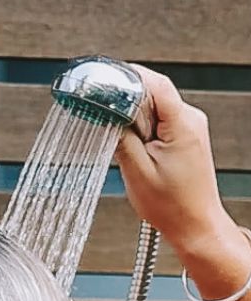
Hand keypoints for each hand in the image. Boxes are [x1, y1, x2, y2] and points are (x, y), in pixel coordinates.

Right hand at [116, 65, 239, 259]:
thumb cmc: (172, 205)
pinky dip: (142, 129)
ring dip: (134, 120)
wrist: (194, 223)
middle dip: (127, 103)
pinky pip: (159, 121)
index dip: (130, 76)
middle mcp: (190, 120)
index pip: (156, 84)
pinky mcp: (185, 137)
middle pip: (153, 93)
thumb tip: (109, 115)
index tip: (107, 78)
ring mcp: (190, 127)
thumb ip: (122, 138)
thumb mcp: (137, 172)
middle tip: (107, 119)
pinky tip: (134, 148)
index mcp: (182, 125)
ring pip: (155, 108)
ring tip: (125, 145)